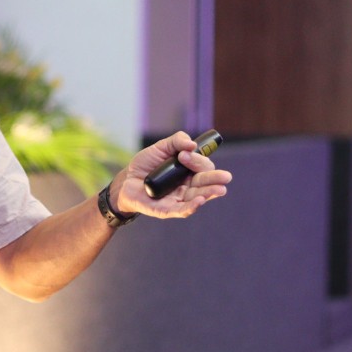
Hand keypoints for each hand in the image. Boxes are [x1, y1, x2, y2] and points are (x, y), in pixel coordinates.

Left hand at [109, 131, 230, 218]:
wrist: (126, 180)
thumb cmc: (145, 165)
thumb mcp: (160, 148)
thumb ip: (176, 141)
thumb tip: (192, 144)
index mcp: (189, 172)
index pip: (202, 167)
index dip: (197, 161)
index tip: (184, 155)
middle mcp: (188, 186)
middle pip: (205, 183)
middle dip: (215, 180)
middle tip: (225, 177)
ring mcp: (179, 199)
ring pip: (197, 197)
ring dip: (209, 193)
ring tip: (220, 189)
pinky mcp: (168, 210)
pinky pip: (182, 210)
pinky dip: (192, 206)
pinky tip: (200, 201)